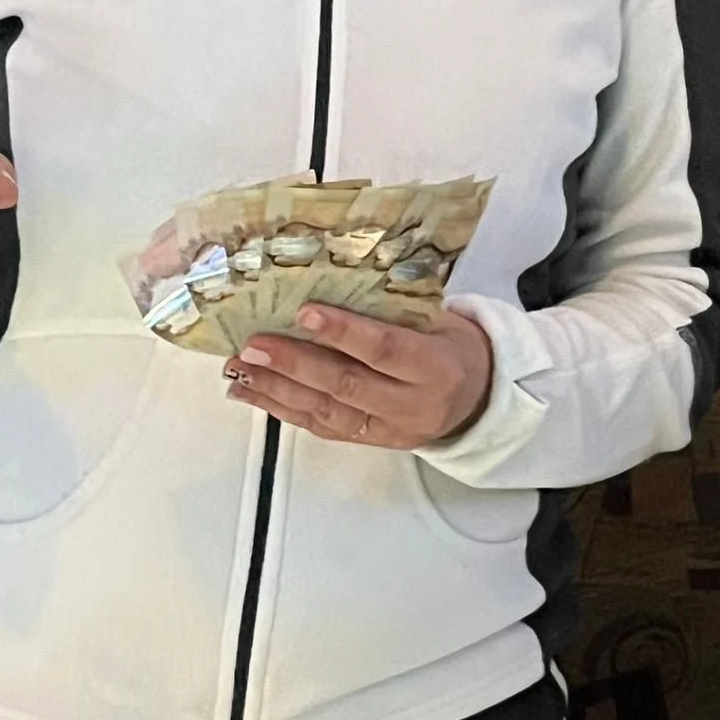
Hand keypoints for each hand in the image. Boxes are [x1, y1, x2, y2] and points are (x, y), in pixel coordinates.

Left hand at [223, 302, 492, 447]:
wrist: (480, 399)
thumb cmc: (451, 344)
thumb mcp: (438, 319)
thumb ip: (391, 308)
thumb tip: (326, 277)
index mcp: (434, 367)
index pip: (384, 349)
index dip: (343, 332)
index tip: (304, 312)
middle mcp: (410, 405)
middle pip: (345, 385)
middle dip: (294, 365)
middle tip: (253, 344)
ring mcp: (388, 430)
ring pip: (326, 412)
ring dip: (275, 389)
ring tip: (239, 367)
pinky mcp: (369, 442)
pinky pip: (320, 427)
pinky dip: (281, 408)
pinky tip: (249, 392)